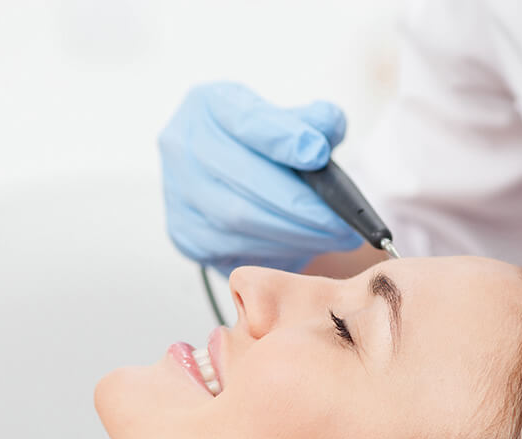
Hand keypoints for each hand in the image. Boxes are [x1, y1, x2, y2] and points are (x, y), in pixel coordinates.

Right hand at [158, 82, 362, 275]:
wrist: (232, 178)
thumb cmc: (266, 148)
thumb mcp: (291, 121)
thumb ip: (314, 122)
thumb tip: (320, 140)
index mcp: (210, 105)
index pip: (246, 120)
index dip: (282, 139)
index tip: (318, 154)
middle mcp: (183, 145)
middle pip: (245, 179)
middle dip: (301, 206)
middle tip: (343, 222)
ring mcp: (178, 193)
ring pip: (240, 220)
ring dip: (294, 234)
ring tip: (333, 237)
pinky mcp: (186, 235)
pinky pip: (234, 249)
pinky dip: (276, 251)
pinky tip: (304, 247)